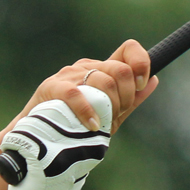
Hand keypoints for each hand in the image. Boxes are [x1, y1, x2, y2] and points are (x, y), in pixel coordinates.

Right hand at [11, 40, 159, 133]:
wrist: (35, 139)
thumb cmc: (72, 127)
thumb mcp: (108, 115)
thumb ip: (130, 100)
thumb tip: (154, 80)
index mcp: (101, 69)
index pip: (128, 50)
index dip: (141, 63)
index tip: (141, 84)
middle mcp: (86, 67)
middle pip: (120, 70)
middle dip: (125, 97)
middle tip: (115, 116)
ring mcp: (68, 75)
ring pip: (103, 81)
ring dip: (109, 107)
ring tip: (101, 125)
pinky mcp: (52, 87)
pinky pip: (77, 94)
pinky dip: (88, 111)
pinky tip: (91, 125)